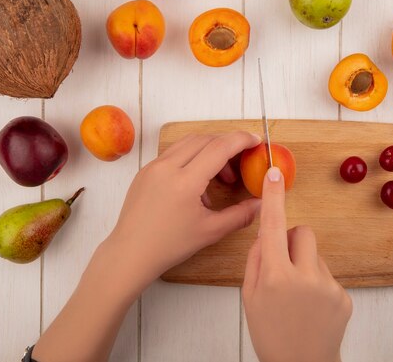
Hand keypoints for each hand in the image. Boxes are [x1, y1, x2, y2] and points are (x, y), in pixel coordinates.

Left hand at [109, 131, 262, 292]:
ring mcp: (153, 166)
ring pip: (188, 143)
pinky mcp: (145, 170)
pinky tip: (198, 185)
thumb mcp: (210, 232)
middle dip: (227, 145)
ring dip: (209, 150)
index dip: (241, 140)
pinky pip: (174, 154)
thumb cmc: (169, 245)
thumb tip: (262, 203)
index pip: (219, 147)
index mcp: (185, 182)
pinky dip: (192, 158)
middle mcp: (167, 167)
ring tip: (220, 178)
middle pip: (205, 139)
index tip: (256, 141)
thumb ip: (240, 215)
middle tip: (241, 161)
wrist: (130, 253)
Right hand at [242, 167, 352, 361]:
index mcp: (275, 277)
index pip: (273, 226)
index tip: (275, 175)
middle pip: (302, 232)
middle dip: (291, 239)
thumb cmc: (271, 335)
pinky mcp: (344, 296)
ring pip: (315, 254)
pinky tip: (312, 306)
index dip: (273, 197)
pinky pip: (328, 273)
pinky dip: (318, 283)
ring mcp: (328, 287)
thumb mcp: (249, 297)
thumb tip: (266, 235)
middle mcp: (305, 277)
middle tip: (283, 263)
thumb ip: (255, 260)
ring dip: (305, 264)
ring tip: (298, 295)